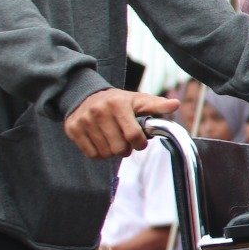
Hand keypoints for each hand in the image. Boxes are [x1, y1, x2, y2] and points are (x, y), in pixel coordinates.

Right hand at [64, 89, 179, 159]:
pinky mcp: (73, 129)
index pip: (133, 135)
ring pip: (105, 153)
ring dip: (112, 152)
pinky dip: (99, 153)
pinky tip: (101, 142)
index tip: (140, 141)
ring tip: (112, 140)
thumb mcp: (138, 100)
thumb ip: (157, 105)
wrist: (84, 94)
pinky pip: (91, 154)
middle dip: (126, 149)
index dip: (140, 143)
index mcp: (118, 104)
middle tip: (124, 141)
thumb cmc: (118, 102)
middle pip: (119, 148)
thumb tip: (175, 104)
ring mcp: (84, 120)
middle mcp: (99, 111)